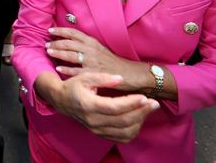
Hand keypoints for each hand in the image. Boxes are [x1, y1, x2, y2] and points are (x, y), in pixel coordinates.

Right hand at [41, 71, 159, 142]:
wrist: (61, 100)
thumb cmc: (73, 86)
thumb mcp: (85, 77)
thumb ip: (102, 78)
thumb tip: (120, 79)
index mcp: (88, 105)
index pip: (114, 107)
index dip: (131, 103)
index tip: (144, 97)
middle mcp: (93, 121)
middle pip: (123, 121)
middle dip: (141, 112)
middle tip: (154, 103)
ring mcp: (96, 129)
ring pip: (124, 132)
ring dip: (140, 122)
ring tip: (147, 110)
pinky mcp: (100, 134)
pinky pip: (121, 138)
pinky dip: (133, 130)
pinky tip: (138, 119)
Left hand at [46, 27, 141, 90]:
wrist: (129, 73)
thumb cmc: (113, 61)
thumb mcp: (100, 48)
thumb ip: (87, 44)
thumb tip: (71, 41)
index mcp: (93, 42)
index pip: (73, 33)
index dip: (60, 31)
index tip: (50, 31)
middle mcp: (91, 49)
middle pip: (68, 43)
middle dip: (55, 42)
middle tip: (46, 44)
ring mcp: (91, 61)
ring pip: (70, 55)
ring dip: (57, 53)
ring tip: (49, 52)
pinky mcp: (92, 73)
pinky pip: (75, 71)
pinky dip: (65, 69)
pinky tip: (58, 68)